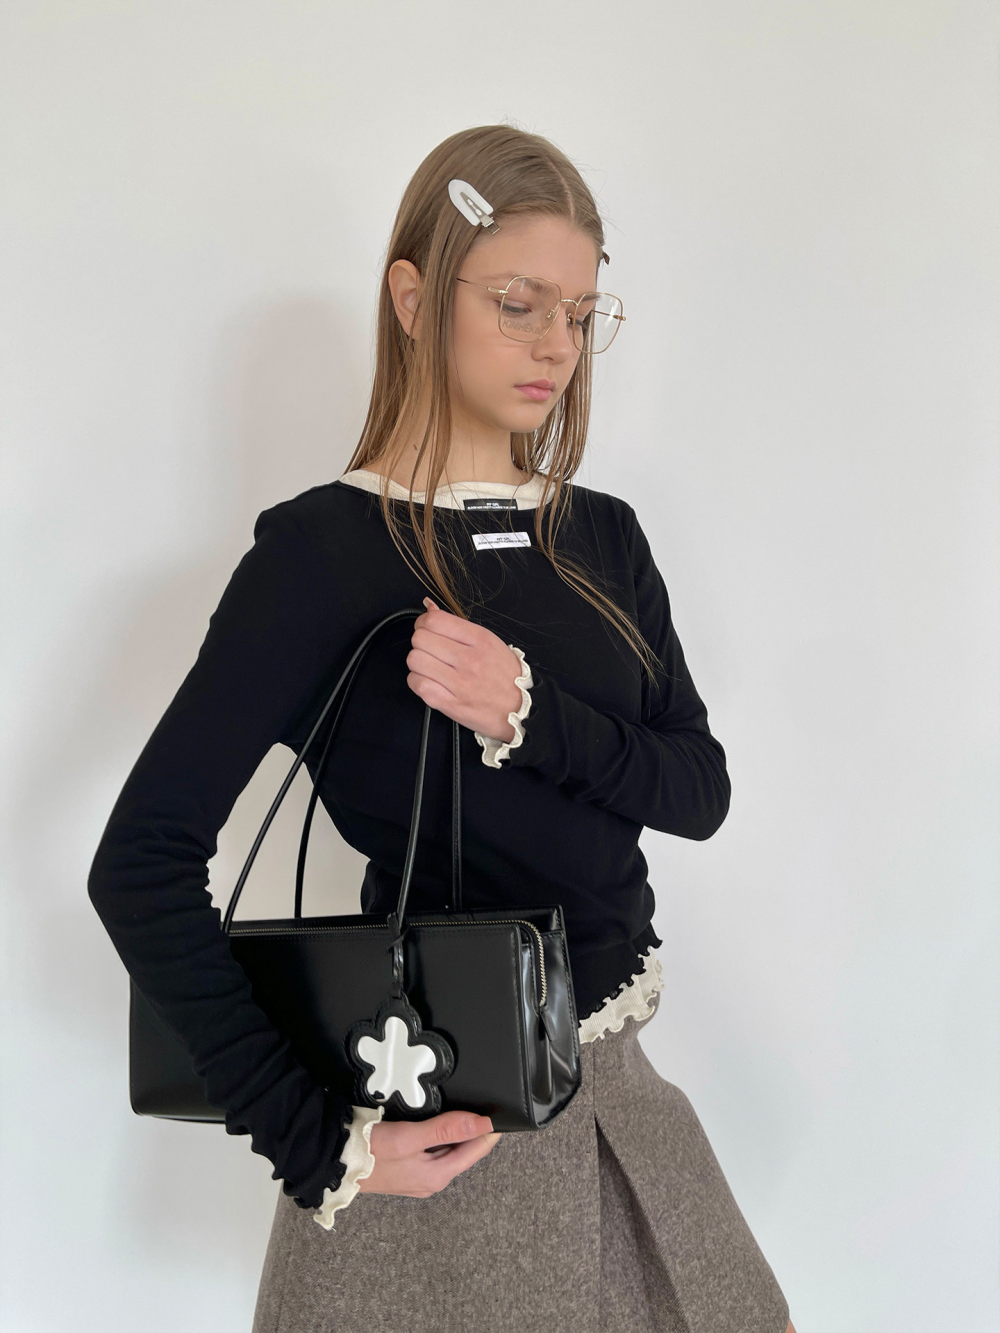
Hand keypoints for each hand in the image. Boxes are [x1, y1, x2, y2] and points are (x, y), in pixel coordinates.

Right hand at [359, 1111, 501, 1197]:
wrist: (332, 1162)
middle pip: (464, 1150)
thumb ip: (445, 1129)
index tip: (503, 1111)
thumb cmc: (369, 1152)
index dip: (490, 1130)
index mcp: (437, 1176)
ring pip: (448, 1149)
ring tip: (466, 1107)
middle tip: (486, 1102)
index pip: (476, 1150)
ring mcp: (419, 1175)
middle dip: (475, 1129)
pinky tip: (437, 1121)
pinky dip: (440, 1135)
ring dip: (457, 1131)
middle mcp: (432, 1179)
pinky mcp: (407, 1168)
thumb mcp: (409, 1137)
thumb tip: (481, 1123)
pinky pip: (433, 1150)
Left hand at [407, 598, 522, 740]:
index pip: (435, 621)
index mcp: (480, 640)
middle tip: (430, 649)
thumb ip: (457, 626)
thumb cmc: (504, 674)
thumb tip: (429, 608)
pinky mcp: (450, 703)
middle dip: (421, 642)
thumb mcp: (488, 641)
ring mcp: (459, 683)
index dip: (423, 622)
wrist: (519, 709)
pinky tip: (429, 681)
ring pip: (415, 660)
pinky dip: (417, 681)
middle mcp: (469, 660)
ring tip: (430, 666)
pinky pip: (417, 684)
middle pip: (420, 639)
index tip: (427, 629)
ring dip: (418, 662)